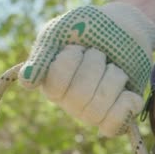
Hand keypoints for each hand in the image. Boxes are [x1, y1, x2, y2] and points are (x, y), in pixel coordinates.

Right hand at [19, 2, 154, 136]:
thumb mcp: (62, 31)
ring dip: (114, 79)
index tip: (76, 46)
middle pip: (79, 96)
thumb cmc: (89, 28)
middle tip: (100, 54)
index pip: (55, 84)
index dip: (70, 60)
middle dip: (96, 65)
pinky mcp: (113, 118)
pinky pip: (113, 126)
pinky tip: (128, 91)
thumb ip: (43, 54)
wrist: (127, 29)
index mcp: (49, 81)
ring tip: (115, 68)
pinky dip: (126, 105)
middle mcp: (67, 102)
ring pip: (98, 109)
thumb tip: (26, 82)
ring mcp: (90, 112)